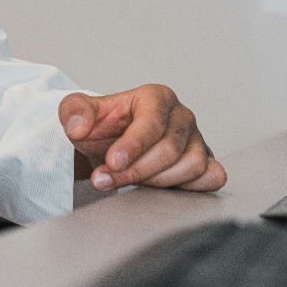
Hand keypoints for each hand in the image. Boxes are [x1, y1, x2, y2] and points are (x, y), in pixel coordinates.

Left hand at [58, 85, 225, 192]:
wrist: (111, 146)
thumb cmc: (102, 128)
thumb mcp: (78, 113)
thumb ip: (74, 112)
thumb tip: (78, 126)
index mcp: (157, 97)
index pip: (152, 122)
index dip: (133, 145)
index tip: (112, 163)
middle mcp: (182, 116)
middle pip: (170, 149)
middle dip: (136, 170)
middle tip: (105, 180)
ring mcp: (198, 140)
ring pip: (191, 166)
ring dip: (156, 182)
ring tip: (128, 183)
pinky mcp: (206, 163)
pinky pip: (213, 177)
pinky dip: (191, 187)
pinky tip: (160, 189)